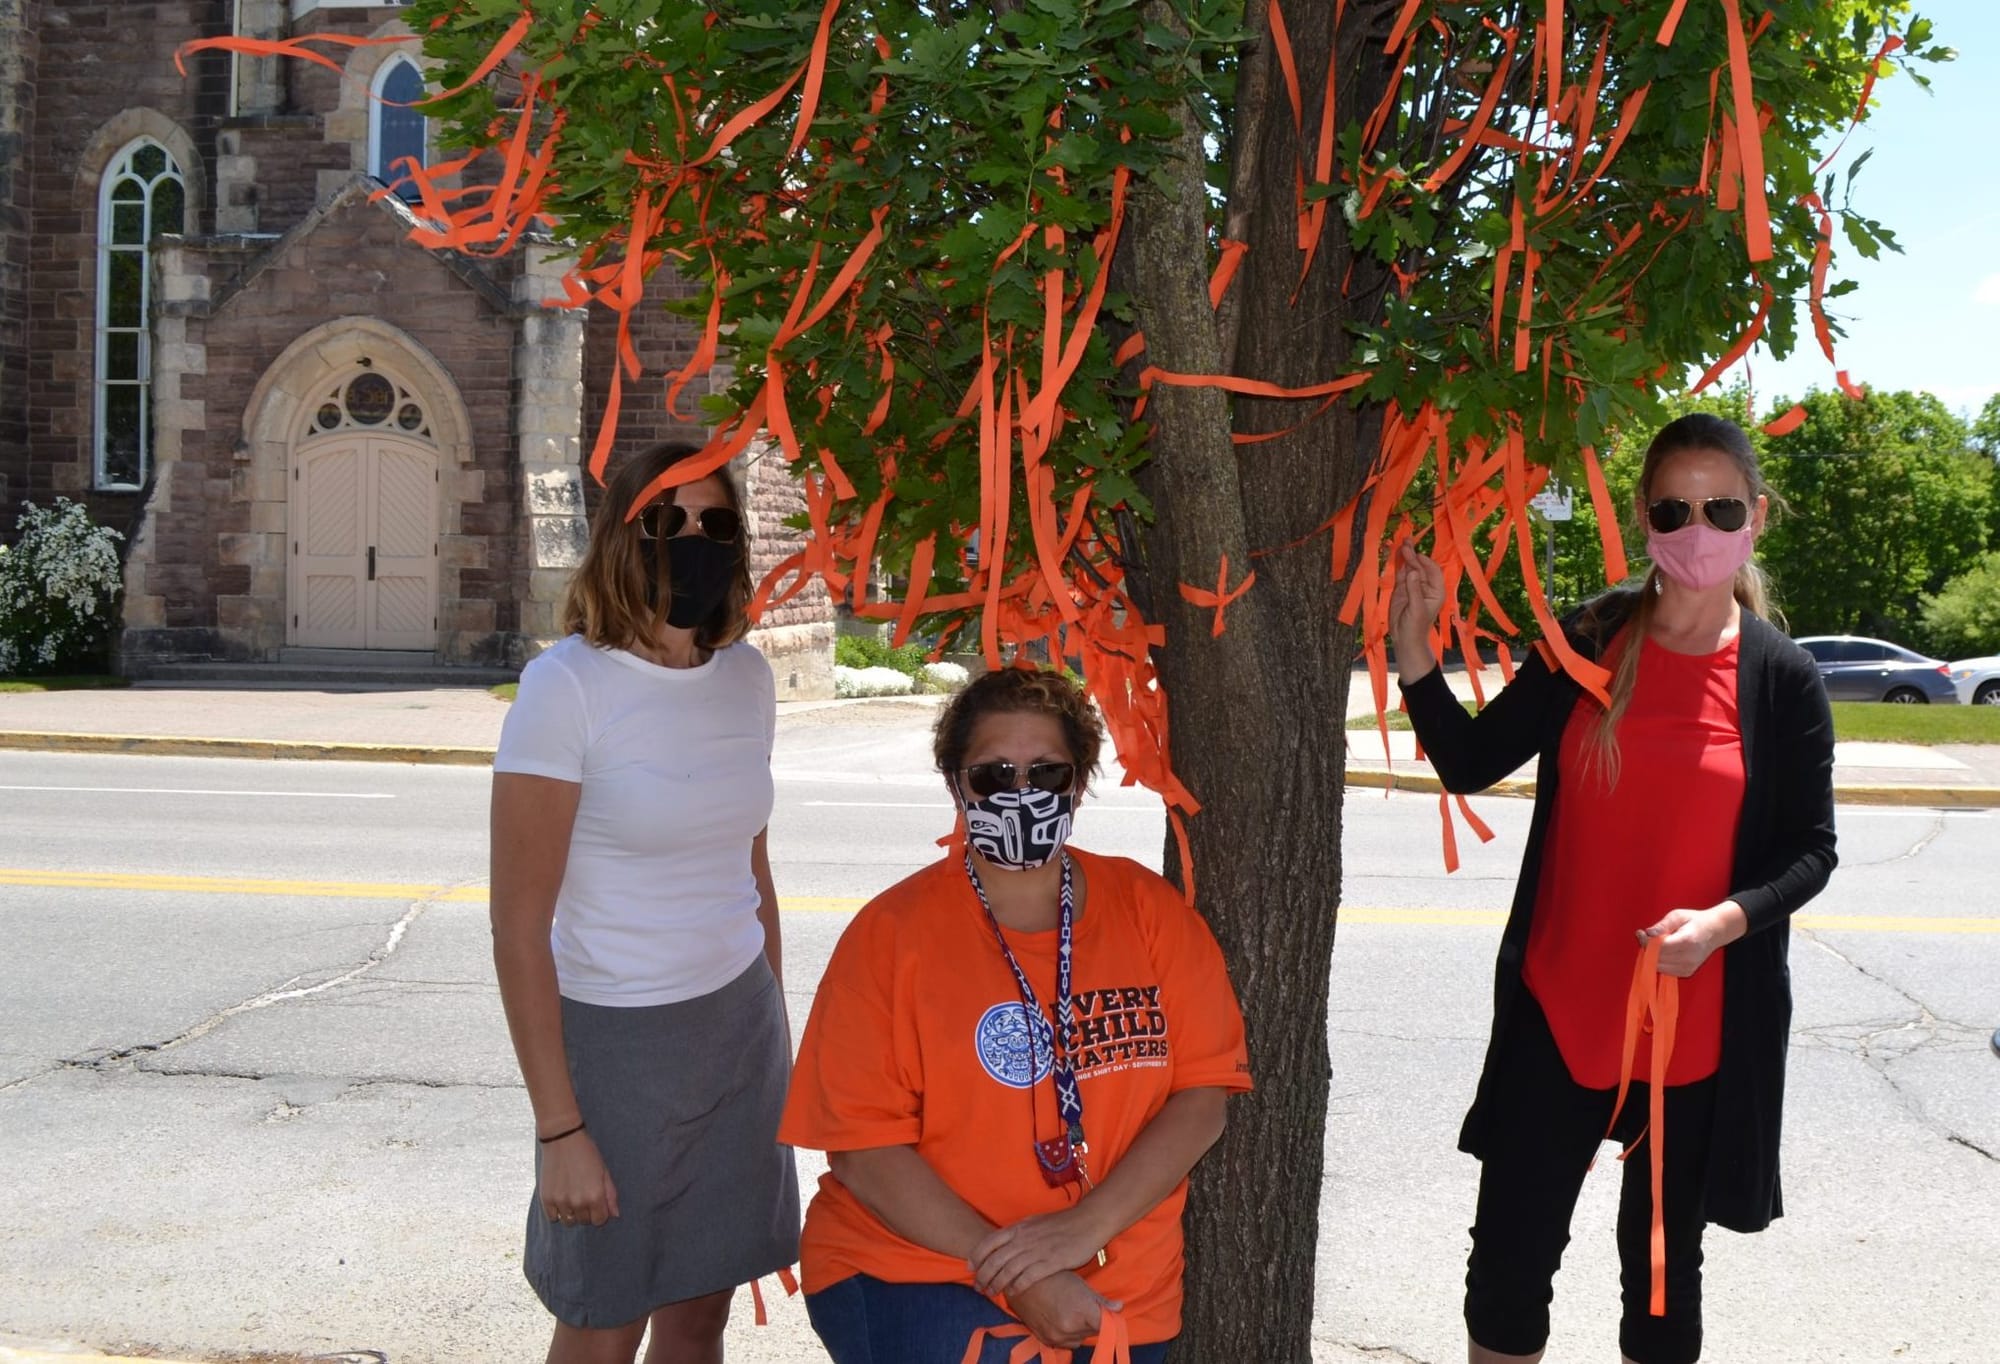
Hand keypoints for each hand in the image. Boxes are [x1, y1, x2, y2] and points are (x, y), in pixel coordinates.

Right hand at [539, 1130, 619, 1226]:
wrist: (562, 1139)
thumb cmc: (586, 1153)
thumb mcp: (604, 1171)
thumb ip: (610, 1194)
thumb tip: (615, 1215)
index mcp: (595, 1196)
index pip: (599, 1220)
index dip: (600, 1212)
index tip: (596, 1203)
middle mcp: (578, 1202)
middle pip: (584, 1221)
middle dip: (586, 1212)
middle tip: (583, 1195)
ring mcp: (561, 1202)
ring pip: (568, 1221)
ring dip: (572, 1213)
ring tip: (571, 1197)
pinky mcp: (546, 1199)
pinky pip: (553, 1217)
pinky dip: (557, 1211)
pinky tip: (560, 1198)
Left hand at [971, 1209, 1105, 1298]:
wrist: (1088, 1221)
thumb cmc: (1062, 1223)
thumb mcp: (1035, 1223)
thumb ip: (1020, 1233)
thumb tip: (1005, 1242)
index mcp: (1019, 1228)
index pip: (990, 1242)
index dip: (976, 1256)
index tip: (970, 1267)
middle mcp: (1025, 1239)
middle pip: (995, 1260)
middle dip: (983, 1275)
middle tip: (978, 1287)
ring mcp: (1037, 1250)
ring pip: (1009, 1270)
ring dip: (997, 1284)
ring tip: (991, 1293)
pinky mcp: (1052, 1262)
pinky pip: (1029, 1277)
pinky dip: (1018, 1286)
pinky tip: (1013, 1292)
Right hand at [1008, 1270, 1119, 1350]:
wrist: (1020, 1281)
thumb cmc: (1053, 1277)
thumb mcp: (1079, 1284)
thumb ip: (1100, 1300)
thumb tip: (1119, 1308)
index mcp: (1082, 1313)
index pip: (1106, 1326)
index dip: (1109, 1319)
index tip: (1108, 1313)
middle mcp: (1070, 1329)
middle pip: (1092, 1333)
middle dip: (1093, 1323)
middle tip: (1086, 1307)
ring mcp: (1056, 1336)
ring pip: (1078, 1340)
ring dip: (1080, 1331)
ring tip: (1072, 1312)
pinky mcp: (1045, 1339)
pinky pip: (1063, 1343)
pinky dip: (1066, 1335)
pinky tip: (1062, 1319)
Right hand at [1389, 542, 1445, 680]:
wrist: (1405, 638)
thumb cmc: (1416, 626)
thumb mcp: (1416, 608)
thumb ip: (1414, 589)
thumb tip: (1411, 571)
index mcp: (1435, 590)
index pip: (1432, 571)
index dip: (1425, 562)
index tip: (1415, 555)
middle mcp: (1425, 585)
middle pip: (1420, 567)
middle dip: (1413, 555)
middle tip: (1406, 542)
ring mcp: (1413, 586)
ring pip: (1410, 568)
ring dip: (1406, 556)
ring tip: (1402, 542)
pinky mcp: (1401, 589)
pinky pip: (1401, 573)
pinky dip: (1398, 564)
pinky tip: (1396, 553)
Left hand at [1638, 902, 1746, 977]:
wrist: (1715, 931)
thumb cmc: (1695, 921)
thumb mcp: (1678, 915)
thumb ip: (1662, 925)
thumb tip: (1648, 933)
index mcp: (1687, 941)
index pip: (1660, 947)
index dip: (1646, 941)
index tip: (1640, 933)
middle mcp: (1689, 957)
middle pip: (1658, 959)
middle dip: (1647, 948)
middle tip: (1645, 937)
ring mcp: (1689, 966)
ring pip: (1660, 967)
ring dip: (1652, 956)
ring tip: (1655, 943)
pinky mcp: (1688, 972)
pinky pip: (1666, 971)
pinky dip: (1660, 963)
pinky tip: (1663, 952)